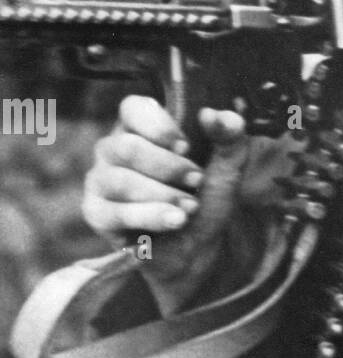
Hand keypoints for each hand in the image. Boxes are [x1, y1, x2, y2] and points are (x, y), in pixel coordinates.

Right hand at [83, 96, 248, 313]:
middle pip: (126, 146)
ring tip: (189, 207)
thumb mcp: (228, 168)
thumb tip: (216, 115)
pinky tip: (175, 221)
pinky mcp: (97, 213)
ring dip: (162, 195)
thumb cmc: (205, 202)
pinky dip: (149, 216)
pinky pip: (114, 212)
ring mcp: (101, 181)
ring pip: (120, 180)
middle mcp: (114, 150)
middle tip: (196, 180)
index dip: (158, 125)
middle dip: (168, 166)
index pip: (132, 108)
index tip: (186, 146)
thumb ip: (230, 136)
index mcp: (141, 129)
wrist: (197, 249)